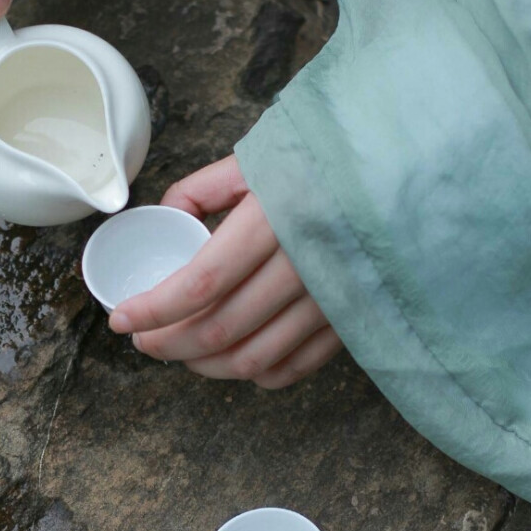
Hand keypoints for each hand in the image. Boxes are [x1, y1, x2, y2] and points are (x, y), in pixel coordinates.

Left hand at [108, 156, 342, 388]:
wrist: (408, 168)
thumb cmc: (326, 158)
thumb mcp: (259, 157)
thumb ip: (203, 189)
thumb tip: (166, 220)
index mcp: (275, 217)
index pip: (199, 283)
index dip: (153, 310)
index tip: (122, 319)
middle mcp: (305, 263)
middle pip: (220, 329)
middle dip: (168, 344)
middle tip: (143, 341)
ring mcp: (332, 298)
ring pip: (253, 358)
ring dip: (205, 366)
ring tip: (180, 354)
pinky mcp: (351, 319)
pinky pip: (296, 366)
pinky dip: (256, 373)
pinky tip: (232, 360)